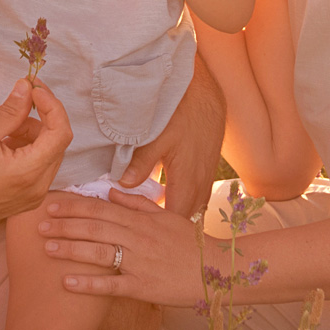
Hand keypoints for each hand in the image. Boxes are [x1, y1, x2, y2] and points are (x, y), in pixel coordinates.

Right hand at [0, 78, 70, 226]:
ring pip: (47, 153)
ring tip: (1, 130)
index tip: (35, 89)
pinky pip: (37, 167)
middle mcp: (38, 188)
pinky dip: (26, 150)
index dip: (52, 105)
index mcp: (29, 173)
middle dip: (40, 118)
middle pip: (56, 142)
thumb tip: (27, 88)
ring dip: (31, 134)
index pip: (61, 133)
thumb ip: (10, 110)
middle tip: (18, 101)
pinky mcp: (25, 198)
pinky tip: (2, 145)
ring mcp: (33, 196)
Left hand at [36, 190, 211, 306]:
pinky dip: (88, 284)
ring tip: (46, 247)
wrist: (218, 272)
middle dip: (65, 224)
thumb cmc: (192, 244)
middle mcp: (138, 239)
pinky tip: (66, 282)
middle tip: (39, 223)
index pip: (102, 209)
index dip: (74, 206)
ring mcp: (140, 263)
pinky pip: (111, 285)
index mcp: (142, 220)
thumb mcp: (168, 217)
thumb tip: (112, 192)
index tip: (51, 203)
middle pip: (95, 227)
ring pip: (98, 252)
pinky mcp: (143, 287)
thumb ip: (139, 204)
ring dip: (70, 249)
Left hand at [117, 52, 223, 215]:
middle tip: (140, 230)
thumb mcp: (158, 136)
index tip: (138, 234)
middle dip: (165, 226)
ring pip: (191, 207)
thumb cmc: (181, 113)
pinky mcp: (206, 170)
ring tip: (151, 219)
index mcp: (187, 181)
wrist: (206, 95)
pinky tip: (164, 198)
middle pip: (183, 217)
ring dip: (174, 213)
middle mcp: (200, 184)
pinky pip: (195, 196)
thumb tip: (124, 184)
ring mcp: (205, 178)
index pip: (174, 219)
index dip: (159, 231)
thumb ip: (142, 162)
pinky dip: (181, 201)